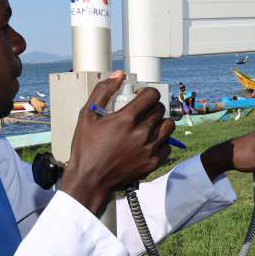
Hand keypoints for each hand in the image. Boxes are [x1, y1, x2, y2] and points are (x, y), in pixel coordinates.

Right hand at [60, 71, 174, 212]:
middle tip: (142, 111)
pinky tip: (149, 142)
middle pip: (160, 109)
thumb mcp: (87, 116)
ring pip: (168, 126)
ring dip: (160, 122)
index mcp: (126, 119)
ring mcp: (149, 149)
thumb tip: (117, 75)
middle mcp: (141, 133)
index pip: (152, 95)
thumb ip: (102, 91)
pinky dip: (161, 142)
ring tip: (149, 125)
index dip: (148, 92)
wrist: (90, 180)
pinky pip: (167, 146)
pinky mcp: (152, 163)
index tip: (141, 96)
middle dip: (152, 106)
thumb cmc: (86, 149)